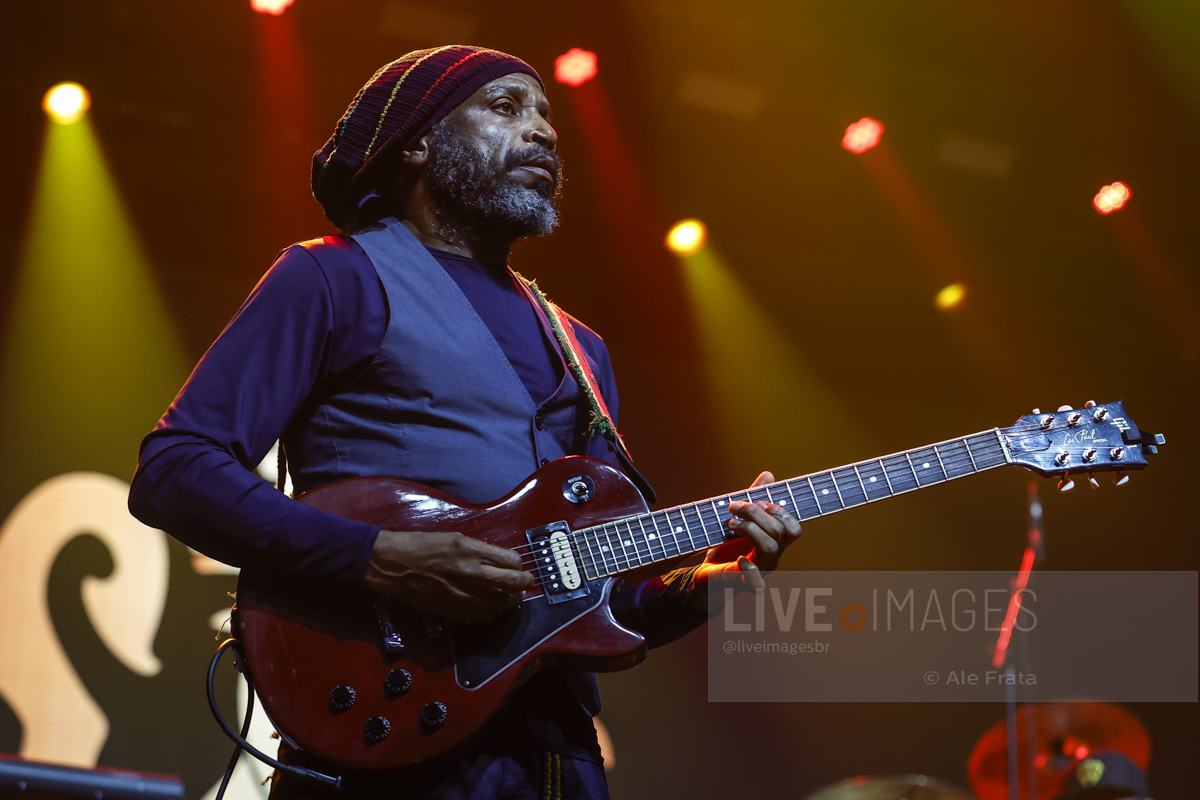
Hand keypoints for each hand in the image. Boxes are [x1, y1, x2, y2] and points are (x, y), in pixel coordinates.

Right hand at [364, 530, 533, 620]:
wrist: (393, 564)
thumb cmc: (421, 546)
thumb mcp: (455, 538)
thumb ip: (480, 550)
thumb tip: (501, 560)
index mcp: (471, 550)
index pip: (512, 561)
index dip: (519, 564)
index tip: (516, 565)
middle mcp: (471, 573)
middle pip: (514, 584)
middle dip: (524, 583)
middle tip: (524, 582)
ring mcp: (463, 594)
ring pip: (502, 604)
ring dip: (509, 600)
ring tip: (507, 595)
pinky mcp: (453, 609)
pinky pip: (483, 616)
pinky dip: (490, 611)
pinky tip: (487, 604)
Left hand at [690, 471, 801, 613]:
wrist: (706, 578)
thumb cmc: (725, 550)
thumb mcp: (738, 521)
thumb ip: (753, 500)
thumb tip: (768, 475)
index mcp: (774, 542)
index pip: (793, 529)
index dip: (781, 512)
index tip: (759, 502)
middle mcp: (772, 557)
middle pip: (780, 532)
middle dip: (756, 513)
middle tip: (733, 507)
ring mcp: (761, 571)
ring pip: (770, 548)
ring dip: (750, 529)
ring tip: (730, 524)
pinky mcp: (744, 583)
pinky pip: (757, 581)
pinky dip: (749, 567)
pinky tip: (738, 558)